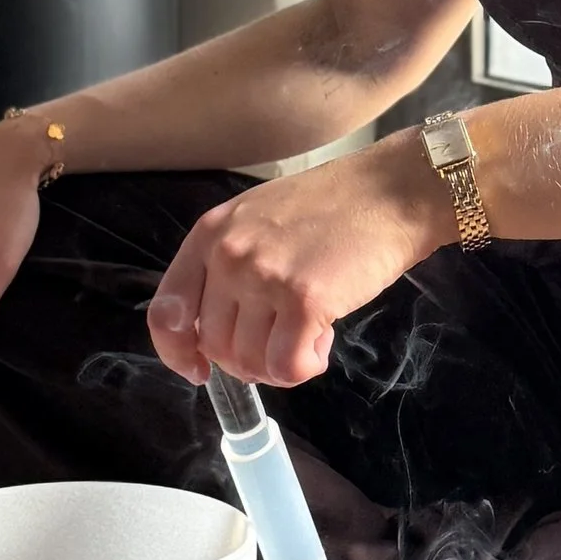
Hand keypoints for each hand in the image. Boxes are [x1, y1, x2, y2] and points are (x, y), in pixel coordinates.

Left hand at [148, 135, 447, 389]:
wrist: (394, 190)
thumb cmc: (336, 205)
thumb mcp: (261, 219)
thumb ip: (231, 265)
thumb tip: (220, 332)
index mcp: (211, 234)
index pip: (166, 312)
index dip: (178, 352)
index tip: (200, 369)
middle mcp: (229, 255)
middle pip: (214, 346)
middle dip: (248, 360)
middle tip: (284, 342)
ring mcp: (264, 277)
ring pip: (249, 362)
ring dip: (280, 364)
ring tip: (311, 334)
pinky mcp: (304, 300)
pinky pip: (287, 366)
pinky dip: (304, 368)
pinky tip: (323, 343)